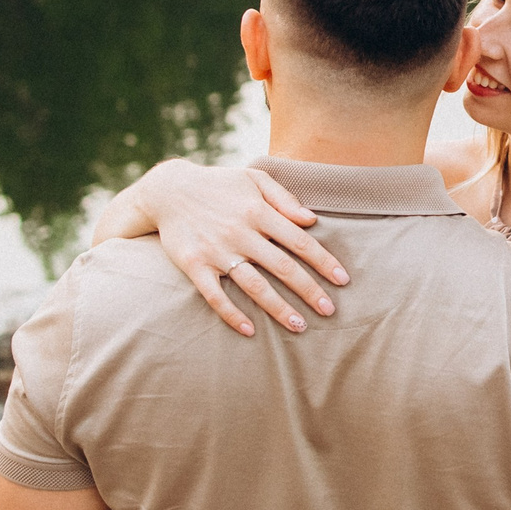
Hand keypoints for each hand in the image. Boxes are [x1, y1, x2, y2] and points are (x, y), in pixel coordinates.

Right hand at [142, 161, 346, 336]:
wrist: (168, 190)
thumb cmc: (219, 184)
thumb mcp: (253, 178)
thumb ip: (283, 198)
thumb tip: (311, 219)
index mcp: (258, 211)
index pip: (299, 241)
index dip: (323, 262)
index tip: (343, 281)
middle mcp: (240, 232)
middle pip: (283, 267)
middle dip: (309, 291)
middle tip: (330, 311)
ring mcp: (217, 251)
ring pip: (254, 285)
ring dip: (278, 308)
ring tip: (300, 326)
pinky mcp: (194, 265)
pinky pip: (215, 295)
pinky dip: (231, 314)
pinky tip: (249, 331)